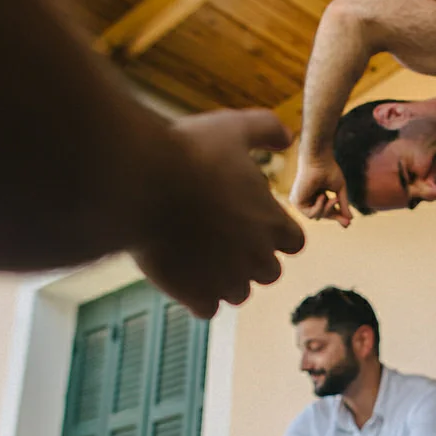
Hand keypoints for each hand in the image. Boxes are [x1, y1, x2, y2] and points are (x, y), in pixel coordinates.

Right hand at [132, 109, 305, 318]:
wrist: (141, 182)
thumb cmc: (188, 152)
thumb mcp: (232, 127)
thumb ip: (266, 129)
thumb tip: (287, 137)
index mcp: (273, 223)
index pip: (294, 242)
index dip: (274, 233)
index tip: (250, 219)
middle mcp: (258, 257)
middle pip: (269, 272)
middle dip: (250, 258)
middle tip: (219, 235)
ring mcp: (228, 280)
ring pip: (238, 293)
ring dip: (223, 278)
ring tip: (196, 253)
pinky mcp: (196, 295)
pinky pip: (207, 308)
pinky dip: (196, 295)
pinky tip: (180, 270)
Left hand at [290, 153, 352, 227]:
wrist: (319, 160)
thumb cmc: (329, 170)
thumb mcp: (339, 191)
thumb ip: (343, 205)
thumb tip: (350, 220)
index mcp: (315, 195)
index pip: (325, 210)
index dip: (336, 216)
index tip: (348, 224)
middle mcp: (306, 198)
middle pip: (321, 215)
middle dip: (334, 217)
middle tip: (347, 222)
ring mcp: (300, 201)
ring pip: (316, 217)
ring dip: (327, 210)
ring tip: (334, 198)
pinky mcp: (296, 202)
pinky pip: (310, 214)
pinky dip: (319, 207)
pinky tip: (322, 196)